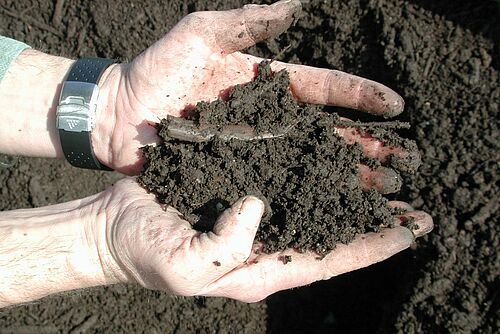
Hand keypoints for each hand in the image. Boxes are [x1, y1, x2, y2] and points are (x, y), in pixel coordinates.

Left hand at [94, 0, 406, 173]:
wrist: (119, 115)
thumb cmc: (155, 71)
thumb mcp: (198, 34)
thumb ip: (246, 23)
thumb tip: (295, 5)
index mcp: (266, 84)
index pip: (324, 88)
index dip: (359, 96)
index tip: (394, 107)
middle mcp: (268, 119)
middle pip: (327, 133)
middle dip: (366, 146)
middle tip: (403, 163)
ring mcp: (255, 150)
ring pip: (310, 164)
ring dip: (345, 177)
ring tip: (380, 192)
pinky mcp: (237, 175)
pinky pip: (277, 186)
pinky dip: (304, 197)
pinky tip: (328, 211)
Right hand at [94, 178, 431, 301]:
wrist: (115, 225)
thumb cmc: (146, 254)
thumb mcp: (184, 267)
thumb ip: (223, 246)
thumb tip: (258, 206)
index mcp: (259, 269)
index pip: (326, 261)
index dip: (367, 248)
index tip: (406, 234)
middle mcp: (266, 241)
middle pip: (329, 232)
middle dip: (371, 221)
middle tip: (415, 208)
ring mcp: (255, 214)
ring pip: (313, 202)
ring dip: (349, 190)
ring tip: (386, 177)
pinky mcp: (240, 187)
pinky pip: (283, 178)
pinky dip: (311, 167)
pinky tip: (331, 153)